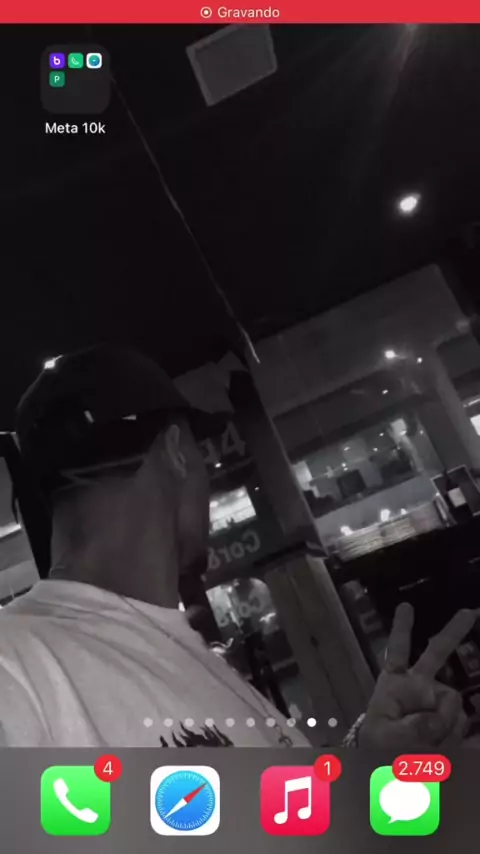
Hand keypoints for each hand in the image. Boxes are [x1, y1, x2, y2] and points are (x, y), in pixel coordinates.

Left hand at [359, 603, 474, 748]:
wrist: (386, 775)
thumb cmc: (378, 750)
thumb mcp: (386, 737)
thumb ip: (414, 726)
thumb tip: (443, 715)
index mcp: (395, 685)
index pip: (398, 652)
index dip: (402, 628)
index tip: (407, 606)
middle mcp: (418, 688)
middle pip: (436, 654)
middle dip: (453, 631)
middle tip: (468, 611)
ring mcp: (436, 705)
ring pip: (453, 705)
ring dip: (445, 726)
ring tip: (427, 746)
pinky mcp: (449, 724)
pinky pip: (462, 725)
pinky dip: (456, 736)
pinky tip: (446, 746)